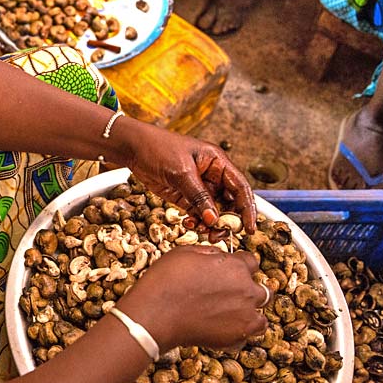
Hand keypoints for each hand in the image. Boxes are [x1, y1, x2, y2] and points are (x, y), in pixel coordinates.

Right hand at [118, 245, 268, 352]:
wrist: (155, 314)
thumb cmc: (165, 282)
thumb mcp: (184, 253)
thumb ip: (209, 253)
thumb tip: (219, 255)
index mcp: (235, 266)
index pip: (251, 262)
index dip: (240, 265)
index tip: (232, 270)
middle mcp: (246, 290)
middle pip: (261, 289)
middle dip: (247, 290)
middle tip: (228, 294)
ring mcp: (245, 315)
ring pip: (260, 315)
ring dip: (249, 313)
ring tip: (228, 314)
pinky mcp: (238, 336)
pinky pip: (250, 334)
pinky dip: (241, 332)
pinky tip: (223, 327)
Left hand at [120, 122, 256, 232]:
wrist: (132, 148)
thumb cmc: (158, 148)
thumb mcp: (181, 172)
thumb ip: (198, 196)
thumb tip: (214, 219)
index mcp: (217, 163)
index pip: (240, 188)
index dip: (248, 208)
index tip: (250, 227)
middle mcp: (211, 176)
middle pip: (229, 203)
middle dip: (227, 221)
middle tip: (219, 234)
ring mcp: (198, 187)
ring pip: (213, 211)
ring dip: (210, 224)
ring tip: (202, 231)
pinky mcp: (184, 196)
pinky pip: (197, 213)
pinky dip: (196, 222)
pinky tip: (188, 224)